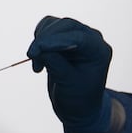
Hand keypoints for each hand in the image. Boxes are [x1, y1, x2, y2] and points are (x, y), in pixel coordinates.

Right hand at [27, 16, 112, 132]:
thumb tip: (40, 47)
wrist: (79, 108)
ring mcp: (78, 36)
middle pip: (66, 25)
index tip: (36, 50)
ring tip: (38, 66)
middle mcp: (92, 40)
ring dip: (41, 41)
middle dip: (46, 39)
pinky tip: (39, 58)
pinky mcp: (65, 37)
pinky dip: (39, 40)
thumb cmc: (79, 98)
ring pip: (55, 25)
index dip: (55, 41)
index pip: (79, 37)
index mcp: (99, 51)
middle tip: (32, 56)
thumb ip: (55, 64)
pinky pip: (48, 28)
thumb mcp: (67, 84)